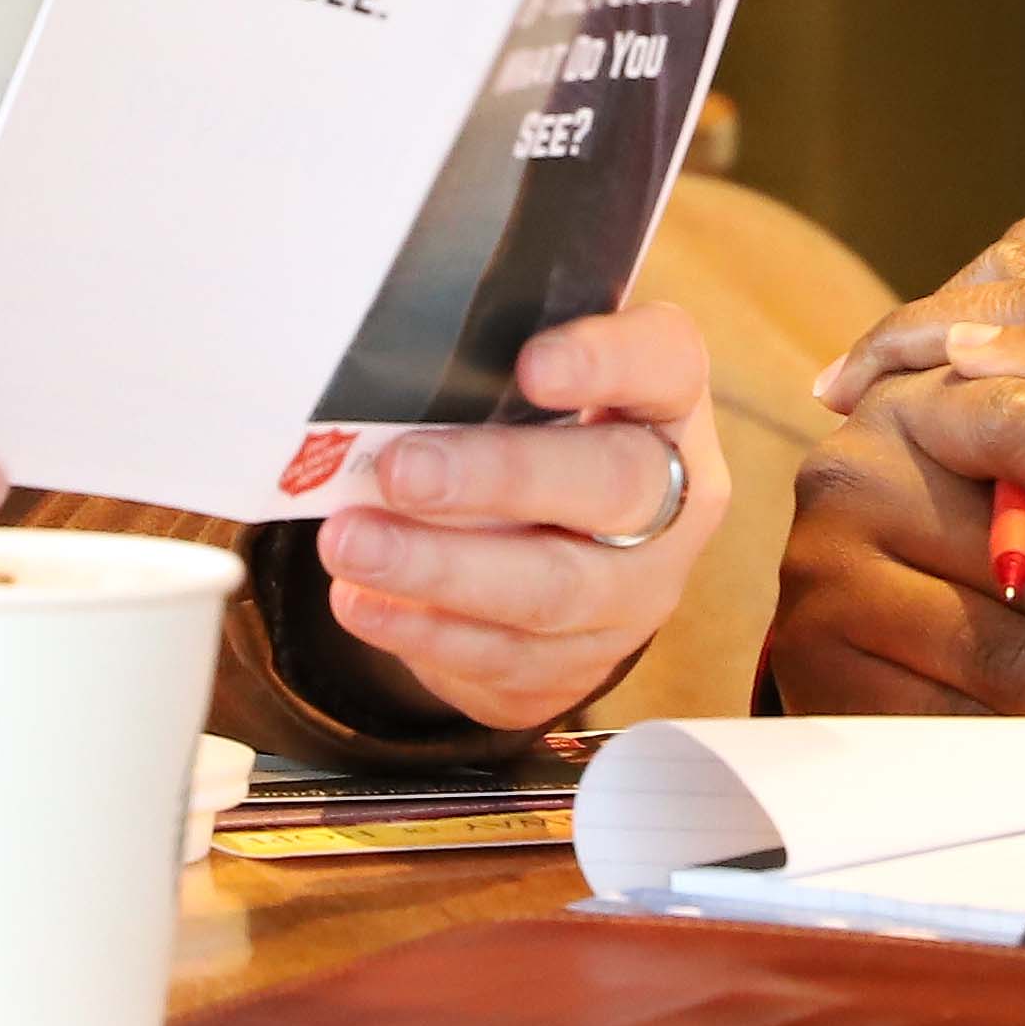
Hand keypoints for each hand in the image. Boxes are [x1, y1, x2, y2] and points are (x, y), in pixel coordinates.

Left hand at [312, 305, 731, 735]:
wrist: (566, 557)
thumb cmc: (534, 438)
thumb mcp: (526, 386)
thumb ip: (483, 367)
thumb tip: (379, 369)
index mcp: (667, 401)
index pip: (664, 363)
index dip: (604, 361)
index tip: (530, 365)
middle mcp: (673, 500)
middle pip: (611, 485)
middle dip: (499, 478)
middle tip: (402, 470)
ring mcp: (636, 593)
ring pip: (552, 588)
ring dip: (440, 568)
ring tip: (352, 544)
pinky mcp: (582, 664)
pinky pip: (506, 656)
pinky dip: (423, 630)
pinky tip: (362, 602)